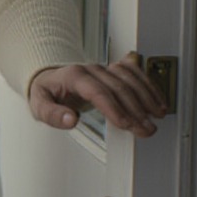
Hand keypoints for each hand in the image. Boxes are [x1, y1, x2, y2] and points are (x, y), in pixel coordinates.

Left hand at [29, 52, 167, 135]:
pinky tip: (157, 99)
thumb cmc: (46, 93)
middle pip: (118, 87)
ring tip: (157, 116)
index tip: (126, 124)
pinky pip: (135, 73)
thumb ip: (52, 114)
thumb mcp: (39, 106)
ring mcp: (104, 67)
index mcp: (73, 76)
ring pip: (130, 78)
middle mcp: (91, 69)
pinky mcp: (113, 69)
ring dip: (146, 97)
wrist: (50, 79)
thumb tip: (69, 120)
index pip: (97, 91)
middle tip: (146, 129)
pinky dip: (149, 85)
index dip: (114, 108)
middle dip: (135, 110)